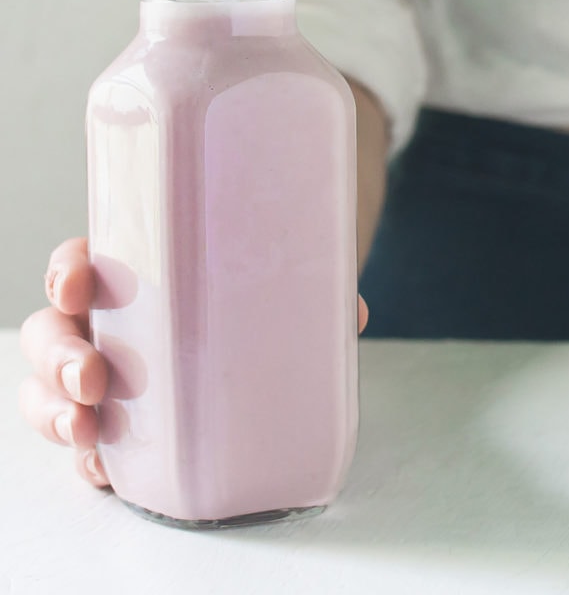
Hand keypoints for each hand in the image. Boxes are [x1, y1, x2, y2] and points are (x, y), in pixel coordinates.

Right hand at [20, 238, 368, 488]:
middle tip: (93, 377)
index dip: (66, 274)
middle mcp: (105, 324)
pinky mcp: (117, 428)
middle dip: (58, 356)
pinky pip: (82, 444)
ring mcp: (104, 376)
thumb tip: (353, 313)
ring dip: (55, 411)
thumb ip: (309, 291)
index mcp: (132, 275)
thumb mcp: (275, 284)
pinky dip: (84, 458)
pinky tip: (102, 468)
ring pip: (49, 389)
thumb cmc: (247, 299)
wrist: (255, 343)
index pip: (80, 264)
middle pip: (51, 333)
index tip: (78, 286)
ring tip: (87, 430)